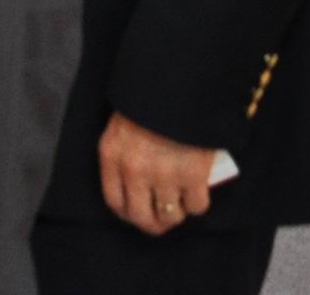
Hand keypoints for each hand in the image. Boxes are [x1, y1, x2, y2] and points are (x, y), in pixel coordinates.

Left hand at [98, 111, 216, 234]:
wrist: (176, 85)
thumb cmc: (147, 103)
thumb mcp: (122, 127)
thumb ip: (123, 155)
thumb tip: (136, 186)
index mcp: (111, 155)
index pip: (114, 201)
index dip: (128, 214)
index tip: (137, 216)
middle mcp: (134, 170)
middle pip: (141, 216)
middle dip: (153, 224)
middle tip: (162, 221)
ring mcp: (164, 175)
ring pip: (170, 215)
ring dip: (177, 215)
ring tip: (180, 207)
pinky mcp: (192, 175)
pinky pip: (196, 206)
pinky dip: (197, 204)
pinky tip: (196, 195)